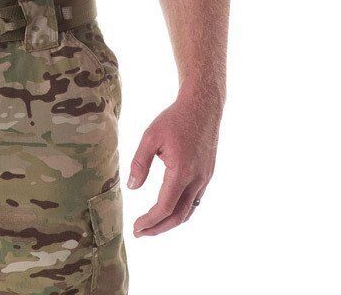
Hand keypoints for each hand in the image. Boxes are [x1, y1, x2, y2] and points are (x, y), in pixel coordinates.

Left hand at [128, 93, 220, 236]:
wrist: (202, 107)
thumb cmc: (174, 119)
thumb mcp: (150, 137)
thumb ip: (140, 163)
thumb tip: (132, 187)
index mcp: (181, 172)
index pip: (165, 207)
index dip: (150, 221)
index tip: (136, 228)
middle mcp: (197, 179)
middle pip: (179, 215)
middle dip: (159, 228)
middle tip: (141, 233)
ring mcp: (205, 178)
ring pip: (189, 210)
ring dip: (170, 221)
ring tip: (152, 225)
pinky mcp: (207, 174)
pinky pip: (195, 199)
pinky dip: (181, 209)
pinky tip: (169, 208)